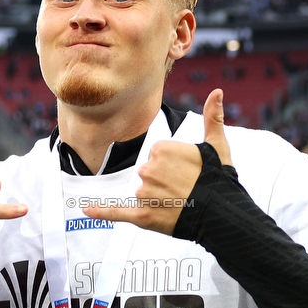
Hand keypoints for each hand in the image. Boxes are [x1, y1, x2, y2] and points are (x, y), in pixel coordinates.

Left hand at [83, 89, 231, 234]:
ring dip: (157, 200)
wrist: (222, 214)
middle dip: (164, 183)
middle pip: (148, 174)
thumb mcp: (217, 146)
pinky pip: (116, 212)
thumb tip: (217, 91)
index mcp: (161, 149)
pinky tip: (85, 210)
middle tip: (185, 190)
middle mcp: (148, 169)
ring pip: (143, 194)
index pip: (156, 156)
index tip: (187, 173)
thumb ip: (213, 117)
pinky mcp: (141, 216)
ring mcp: (144, 193)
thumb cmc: (219, 179)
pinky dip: (102, 212)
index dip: (173, 166)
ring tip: (179, 204)